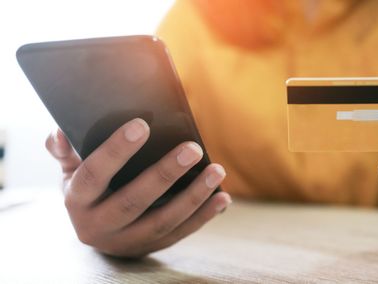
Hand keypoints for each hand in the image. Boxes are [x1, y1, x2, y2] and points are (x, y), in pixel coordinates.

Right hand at [46, 118, 230, 257]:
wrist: (98, 233)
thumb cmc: (88, 191)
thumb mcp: (70, 173)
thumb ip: (65, 152)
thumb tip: (60, 132)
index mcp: (77, 201)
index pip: (94, 174)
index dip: (117, 150)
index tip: (143, 125)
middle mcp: (99, 226)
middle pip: (133, 200)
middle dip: (165, 174)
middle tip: (193, 149)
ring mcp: (127, 241)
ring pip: (163, 220)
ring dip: (193, 196)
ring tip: (217, 171)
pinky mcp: (151, 247)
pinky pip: (180, 233)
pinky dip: (203, 216)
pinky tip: (222, 198)